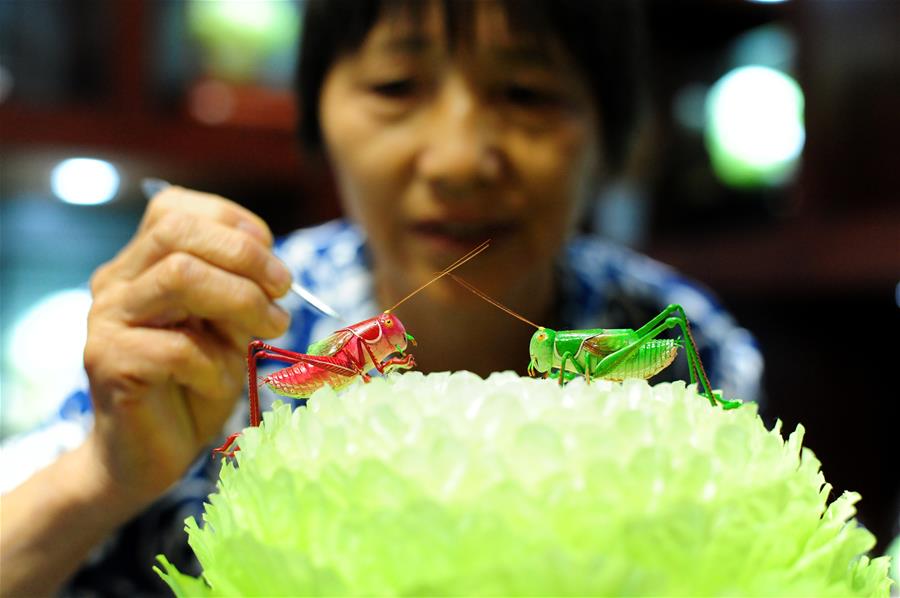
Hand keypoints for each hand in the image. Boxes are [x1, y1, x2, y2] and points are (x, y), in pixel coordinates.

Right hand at [82, 186, 291, 508]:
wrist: (148, 456)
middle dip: (245, 256)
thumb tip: (272, 269)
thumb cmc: (195, 386)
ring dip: (241, 300)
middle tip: (283, 291)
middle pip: (177, 232)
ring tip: (269, 328)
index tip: (272, 257)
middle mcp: (117, 284)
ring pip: (179, 276)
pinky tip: (221, 383)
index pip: (175, 209)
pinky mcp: (109, 363)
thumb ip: (238, 290)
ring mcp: (107, 320)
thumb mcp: (227, 327)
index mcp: (141, 265)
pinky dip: (215, 364)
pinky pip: (176, 347)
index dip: (232, 222)